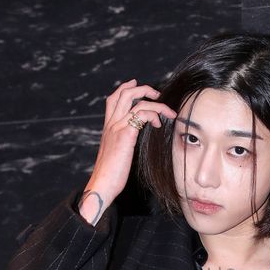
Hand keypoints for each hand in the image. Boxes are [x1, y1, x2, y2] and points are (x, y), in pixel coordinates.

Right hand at [79, 79, 176, 222]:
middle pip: (124, 93)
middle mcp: (111, 124)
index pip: (113, 99)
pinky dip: (153, 114)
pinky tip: (158, 124)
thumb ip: (122, 143)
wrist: (102, 184)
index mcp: (108, 127)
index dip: (125, 88)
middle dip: (143, 89)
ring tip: (167, 111)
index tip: (137, 85)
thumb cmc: (110, 175)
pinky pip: (142, 114)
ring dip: (156, 103)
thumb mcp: (116, 154)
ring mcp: (117, 127)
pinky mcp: (126, 135)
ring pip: (135, 100)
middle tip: (157, 94)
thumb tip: (131, 142)